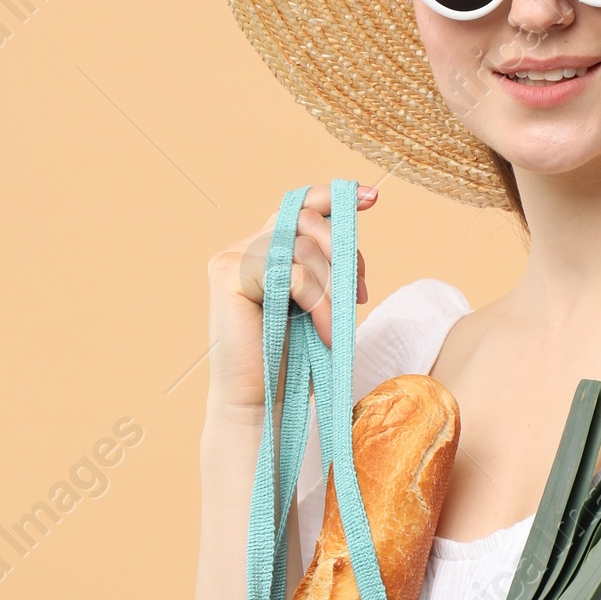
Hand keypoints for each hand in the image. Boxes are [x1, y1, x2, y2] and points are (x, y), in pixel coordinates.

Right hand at [205, 183, 377, 418]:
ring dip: (333, 287)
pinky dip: (318, 302)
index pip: (299, 205)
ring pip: (301, 246)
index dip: (334, 195)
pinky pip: (290, 272)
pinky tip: (325, 331)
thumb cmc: (292, 360)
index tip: (372, 197)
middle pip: (306, 219)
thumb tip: (353, 222)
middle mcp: (244, 247)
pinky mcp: (228, 275)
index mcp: (265, 251)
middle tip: (360, 294)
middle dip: (343, 253)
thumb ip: (326, 264)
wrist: (261, 403)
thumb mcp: (319, 302)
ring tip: (339, 323)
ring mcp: (232, 258)